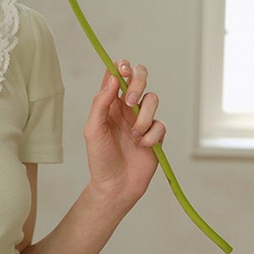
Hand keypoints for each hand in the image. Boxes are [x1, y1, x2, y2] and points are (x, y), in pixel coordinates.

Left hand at [84, 60, 164, 210]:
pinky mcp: (156, 134)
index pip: (116, 75)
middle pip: (140, 77)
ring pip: (152, 99)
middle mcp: (126, 107)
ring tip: (134, 136)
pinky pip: (160, 124)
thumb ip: (101, 103)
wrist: (115, 186)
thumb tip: (112, 78)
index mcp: (109, 103)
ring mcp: (142, 119)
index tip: (123, 71)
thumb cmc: (100, 158)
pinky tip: (142, 146)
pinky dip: (152, 135)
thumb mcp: (93, 129)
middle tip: (130, 101)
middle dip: (138, 83)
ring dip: (144, 117)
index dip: (121, 67)